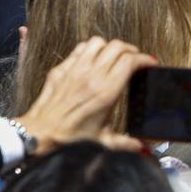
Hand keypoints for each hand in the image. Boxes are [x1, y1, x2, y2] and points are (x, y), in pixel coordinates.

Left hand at [15, 37, 157, 154]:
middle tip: (136, 59)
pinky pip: (80, 49)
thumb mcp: (103, 141)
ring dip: (110, 47)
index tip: (150, 63)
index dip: (144, 59)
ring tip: (115, 56)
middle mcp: (92, 76)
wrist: (40, 133)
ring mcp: (76, 70)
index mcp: (107, 92)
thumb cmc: (70, 138)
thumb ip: (126, 142)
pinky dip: (90, 49)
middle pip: (118, 47)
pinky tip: (93, 58)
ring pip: (99, 43)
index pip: (130, 61)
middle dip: (131, 50)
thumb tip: (143, 148)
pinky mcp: (62, 69)